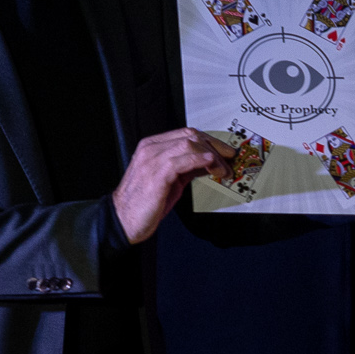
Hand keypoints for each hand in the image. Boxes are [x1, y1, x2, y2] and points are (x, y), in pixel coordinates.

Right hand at [113, 129, 233, 243]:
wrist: (124, 220)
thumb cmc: (145, 203)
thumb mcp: (172, 181)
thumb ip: (189, 168)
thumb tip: (211, 163)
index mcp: (153, 147)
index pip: (186, 134)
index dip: (210, 141)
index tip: (226, 152)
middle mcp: (151, 149)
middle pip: (190, 136)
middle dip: (216, 147)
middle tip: (230, 160)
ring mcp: (152, 159)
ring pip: (189, 144)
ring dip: (213, 156)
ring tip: (224, 170)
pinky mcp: (156, 174)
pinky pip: (183, 160)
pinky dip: (201, 161)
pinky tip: (213, 168)